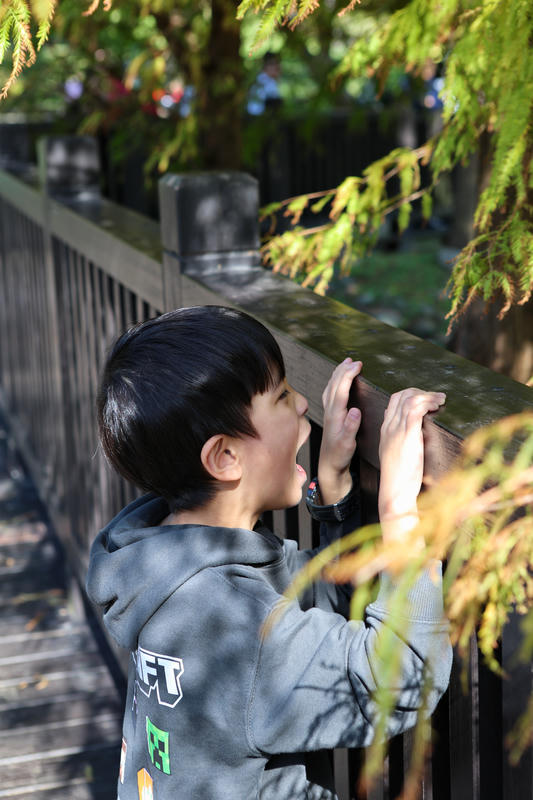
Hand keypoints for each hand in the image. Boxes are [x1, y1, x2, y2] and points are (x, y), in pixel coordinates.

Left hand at [318, 358, 362, 504]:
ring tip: (346, 364)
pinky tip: (339, 382)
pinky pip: (331, 393)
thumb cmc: (339, 455)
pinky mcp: (330, 416)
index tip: (357, 365)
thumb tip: (355, 411)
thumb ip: (351, 427)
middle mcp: (330, 411)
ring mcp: (328, 413)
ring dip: (338, 374)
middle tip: (354, 360)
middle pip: (334, 385)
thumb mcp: (347, 444)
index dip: (348, 375)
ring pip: (331, 387)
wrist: (329, 465)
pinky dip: (335, 383)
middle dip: (344, 370)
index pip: (341, 389)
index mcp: (335, 415)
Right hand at [378, 388, 445, 542]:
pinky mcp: (407, 435)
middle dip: (421, 392)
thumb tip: (415, 433)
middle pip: (401, 395)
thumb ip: (403, 443)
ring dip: (428, 395)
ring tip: (441, 400)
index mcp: (385, 431)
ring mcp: (397, 430)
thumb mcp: (398, 457)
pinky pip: (415, 408)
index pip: (394, 402)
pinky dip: (428, 402)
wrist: (395, 493)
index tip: (427, 401)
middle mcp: (389, 427)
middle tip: (437, 398)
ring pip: (409, 398)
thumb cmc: (400, 480)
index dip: (411, 395)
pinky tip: (437, 407)